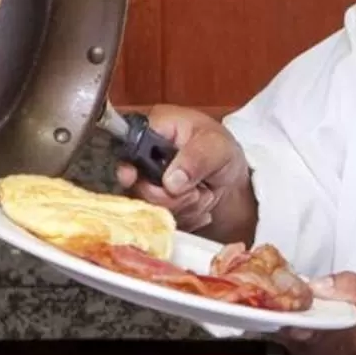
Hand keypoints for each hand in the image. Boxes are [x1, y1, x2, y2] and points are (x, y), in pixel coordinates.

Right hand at [114, 105, 255, 241]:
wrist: (230, 175)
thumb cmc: (220, 150)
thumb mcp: (217, 146)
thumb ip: (196, 158)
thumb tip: (171, 182)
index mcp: (153, 131)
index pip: (125, 152)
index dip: (128, 170)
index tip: (135, 180)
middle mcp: (142, 158)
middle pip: (137, 189)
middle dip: (173, 197)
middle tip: (198, 189)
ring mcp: (146, 184)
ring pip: (151, 211)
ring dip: (184, 207)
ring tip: (202, 192)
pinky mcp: (154, 205)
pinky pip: (162, 223)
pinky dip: (185, 217)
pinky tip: (198, 204)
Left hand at [281, 272, 355, 354]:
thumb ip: (352, 288)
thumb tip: (316, 287)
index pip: (328, 332)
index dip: (302, 318)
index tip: (284, 304)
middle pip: (308, 342)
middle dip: (292, 318)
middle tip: (280, 297)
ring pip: (302, 350)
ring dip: (294, 328)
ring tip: (294, 308)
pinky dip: (301, 339)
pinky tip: (309, 324)